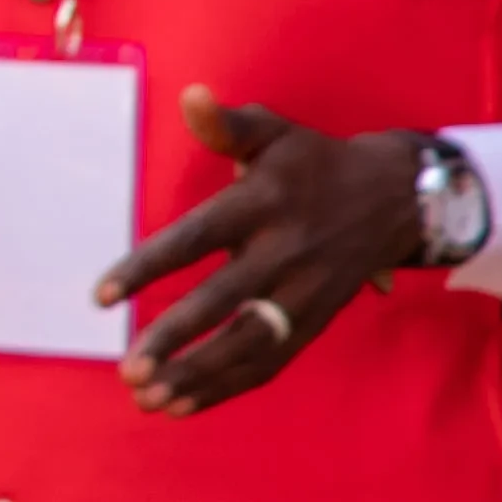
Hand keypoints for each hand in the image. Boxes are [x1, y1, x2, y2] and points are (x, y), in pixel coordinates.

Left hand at [100, 89, 426, 417]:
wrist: (399, 199)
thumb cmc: (315, 163)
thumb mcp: (275, 133)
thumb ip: (227, 124)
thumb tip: (190, 96)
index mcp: (264, 203)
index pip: (196, 239)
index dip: (148, 268)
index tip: (102, 298)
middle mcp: (285, 251)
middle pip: (224, 302)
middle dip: (177, 340)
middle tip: (129, 371)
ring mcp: (305, 293)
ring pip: (249, 343)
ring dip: (200, 376)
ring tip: (149, 398)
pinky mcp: (316, 320)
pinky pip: (271, 361)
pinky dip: (227, 386)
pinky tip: (183, 404)